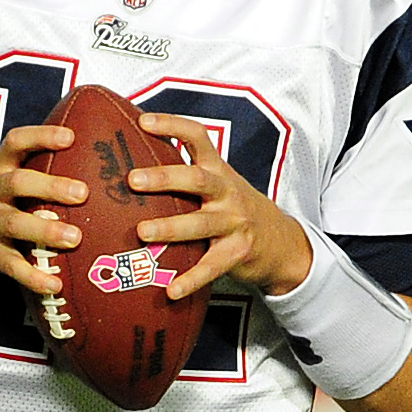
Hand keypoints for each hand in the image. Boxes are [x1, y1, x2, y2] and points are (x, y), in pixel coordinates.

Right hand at [0, 125, 86, 300]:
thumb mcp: (1, 178)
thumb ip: (34, 170)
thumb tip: (91, 163)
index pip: (16, 143)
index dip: (41, 137)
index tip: (70, 137)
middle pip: (18, 183)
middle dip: (50, 186)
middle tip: (82, 193)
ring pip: (15, 224)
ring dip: (45, 231)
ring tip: (75, 238)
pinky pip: (12, 266)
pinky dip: (33, 277)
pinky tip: (55, 285)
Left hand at [126, 116, 313, 305]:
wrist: (280, 241)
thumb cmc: (234, 210)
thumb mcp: (218, 185)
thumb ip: (185, 175)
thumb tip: (132, 165)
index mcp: (218, 170)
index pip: (198, 137)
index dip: (172, 125)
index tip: (143, 120)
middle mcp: (227, 192)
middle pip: (196, 180)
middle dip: (164, 178)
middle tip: (132, 180)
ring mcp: (235, 223)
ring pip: (200, 224)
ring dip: (170, 228)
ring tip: (142, 233)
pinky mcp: (238, 253)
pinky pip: (211, 268)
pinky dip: (190, 280)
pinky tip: (170, 290)